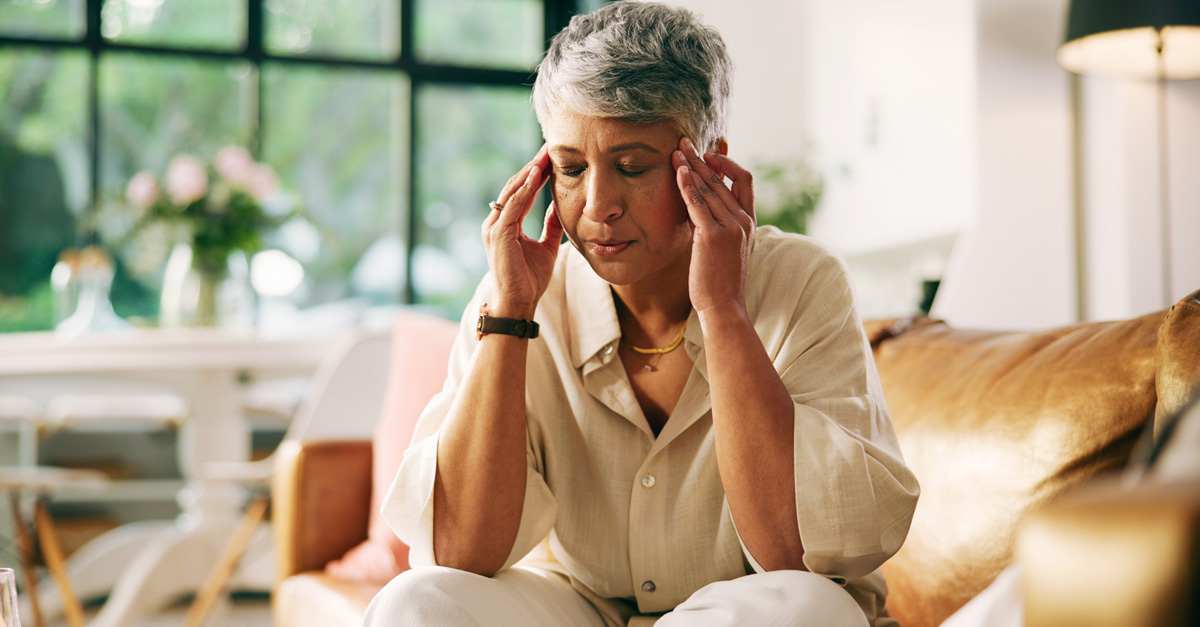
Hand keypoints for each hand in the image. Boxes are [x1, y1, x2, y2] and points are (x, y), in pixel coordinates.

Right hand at [481, 146, 562, 318]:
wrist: (518, 304)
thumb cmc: (529, 279)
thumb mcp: (546, 246)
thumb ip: (551, 225)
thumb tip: (559, 206)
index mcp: (505, 223)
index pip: (520, 191)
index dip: (536, 172)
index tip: (552, 156)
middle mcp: (495, 222)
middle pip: (515, 186)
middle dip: (533, 165)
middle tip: (550, 146)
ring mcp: (494, 227)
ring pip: (513, 192)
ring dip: (530, 172)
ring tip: (545, 154)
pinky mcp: (499, 235)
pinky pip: (513, 206)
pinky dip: (525, 190)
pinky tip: (537, 175)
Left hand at [672, 137, 755, 316]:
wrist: (723, 306)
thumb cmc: (719, 281)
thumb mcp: (723, 248)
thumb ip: (716, 225)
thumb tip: (699, 209)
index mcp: (748, 222)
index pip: (744, 180)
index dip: (727, 163)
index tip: (708, 154)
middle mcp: (743, 221)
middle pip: (722, 179)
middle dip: (702, 159)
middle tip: (684, 143)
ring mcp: (730, 227)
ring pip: (710, 188)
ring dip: (691, 166)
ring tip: (676, 152)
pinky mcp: (713, 236)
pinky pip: (698, 204)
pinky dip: (688, 185)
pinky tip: (679, 172)